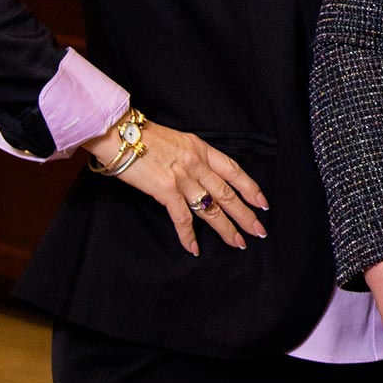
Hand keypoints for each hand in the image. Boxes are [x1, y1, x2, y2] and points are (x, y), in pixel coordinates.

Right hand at [81, 119, 266, 255]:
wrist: (120, 133)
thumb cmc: (145, 137)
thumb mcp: (179, 141)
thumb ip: (194, 157)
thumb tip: (204, 176)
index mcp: (202, 149)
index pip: (234, 171)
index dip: (250, 188)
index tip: (262, 203)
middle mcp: (197, 163)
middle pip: (228, 193)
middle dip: (245, 214)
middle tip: (259, 231)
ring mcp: (183, 178)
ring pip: (211, 208)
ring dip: (225, 228)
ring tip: (238, 242)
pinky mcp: (165, 190)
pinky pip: (182, 218)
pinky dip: (188, 236)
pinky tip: (195, 248)